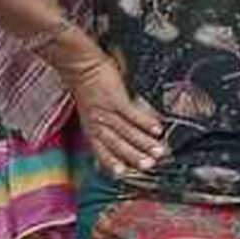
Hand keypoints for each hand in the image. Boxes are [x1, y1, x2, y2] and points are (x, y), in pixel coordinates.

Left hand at [58, 49, 164, 179]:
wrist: (80, 64)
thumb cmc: (88, 86)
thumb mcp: (92, 109)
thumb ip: (106, 124)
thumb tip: (125, 136)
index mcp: (91, 126)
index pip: (101, 149)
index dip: (111, 162)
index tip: (123, 174)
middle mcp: (97, 121)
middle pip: (116, 143)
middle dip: (133, 156)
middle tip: (149, 165)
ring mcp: (106, 110)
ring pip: (126, 130)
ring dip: (144, 142)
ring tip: (159, 150)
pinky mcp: (115, 97)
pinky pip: (132, 113)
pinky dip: (145, 121)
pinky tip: (158, 128)